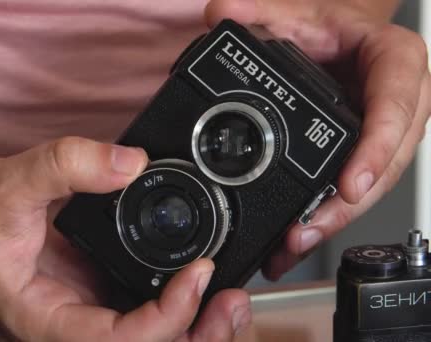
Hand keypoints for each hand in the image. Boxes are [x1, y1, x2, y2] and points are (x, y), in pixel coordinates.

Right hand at [0, 137, 250, 340]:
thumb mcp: (7, 183)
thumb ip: (68, 165)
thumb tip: (131, 162)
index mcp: (40, 317)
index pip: (117, 340)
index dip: (167, 316)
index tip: (198, 273)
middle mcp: (63, 321)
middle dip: (195, 332)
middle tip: (231, 300)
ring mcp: (75, 307)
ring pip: (143, 333)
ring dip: (189, 319)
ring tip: (223, 291)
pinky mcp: (82, 288)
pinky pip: (134, 305)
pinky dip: (169, 297)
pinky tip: (191, 274)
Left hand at [205, 0, 430, 278]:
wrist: (338, 37)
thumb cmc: (331, 26)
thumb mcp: (298, 11)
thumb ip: (260, 10)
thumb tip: (221, 12)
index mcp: (394, 62)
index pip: (397, 106)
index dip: (376, 150)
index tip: (350, 185)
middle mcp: (398, 103)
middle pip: (385, 164)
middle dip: (346, 206)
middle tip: (307, 230)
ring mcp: (382, 134)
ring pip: (368, 186)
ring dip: (333, 220)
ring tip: (294, 245)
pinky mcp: (362, 154)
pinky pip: (350, 188)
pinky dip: (324, 215)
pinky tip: (297, 237)